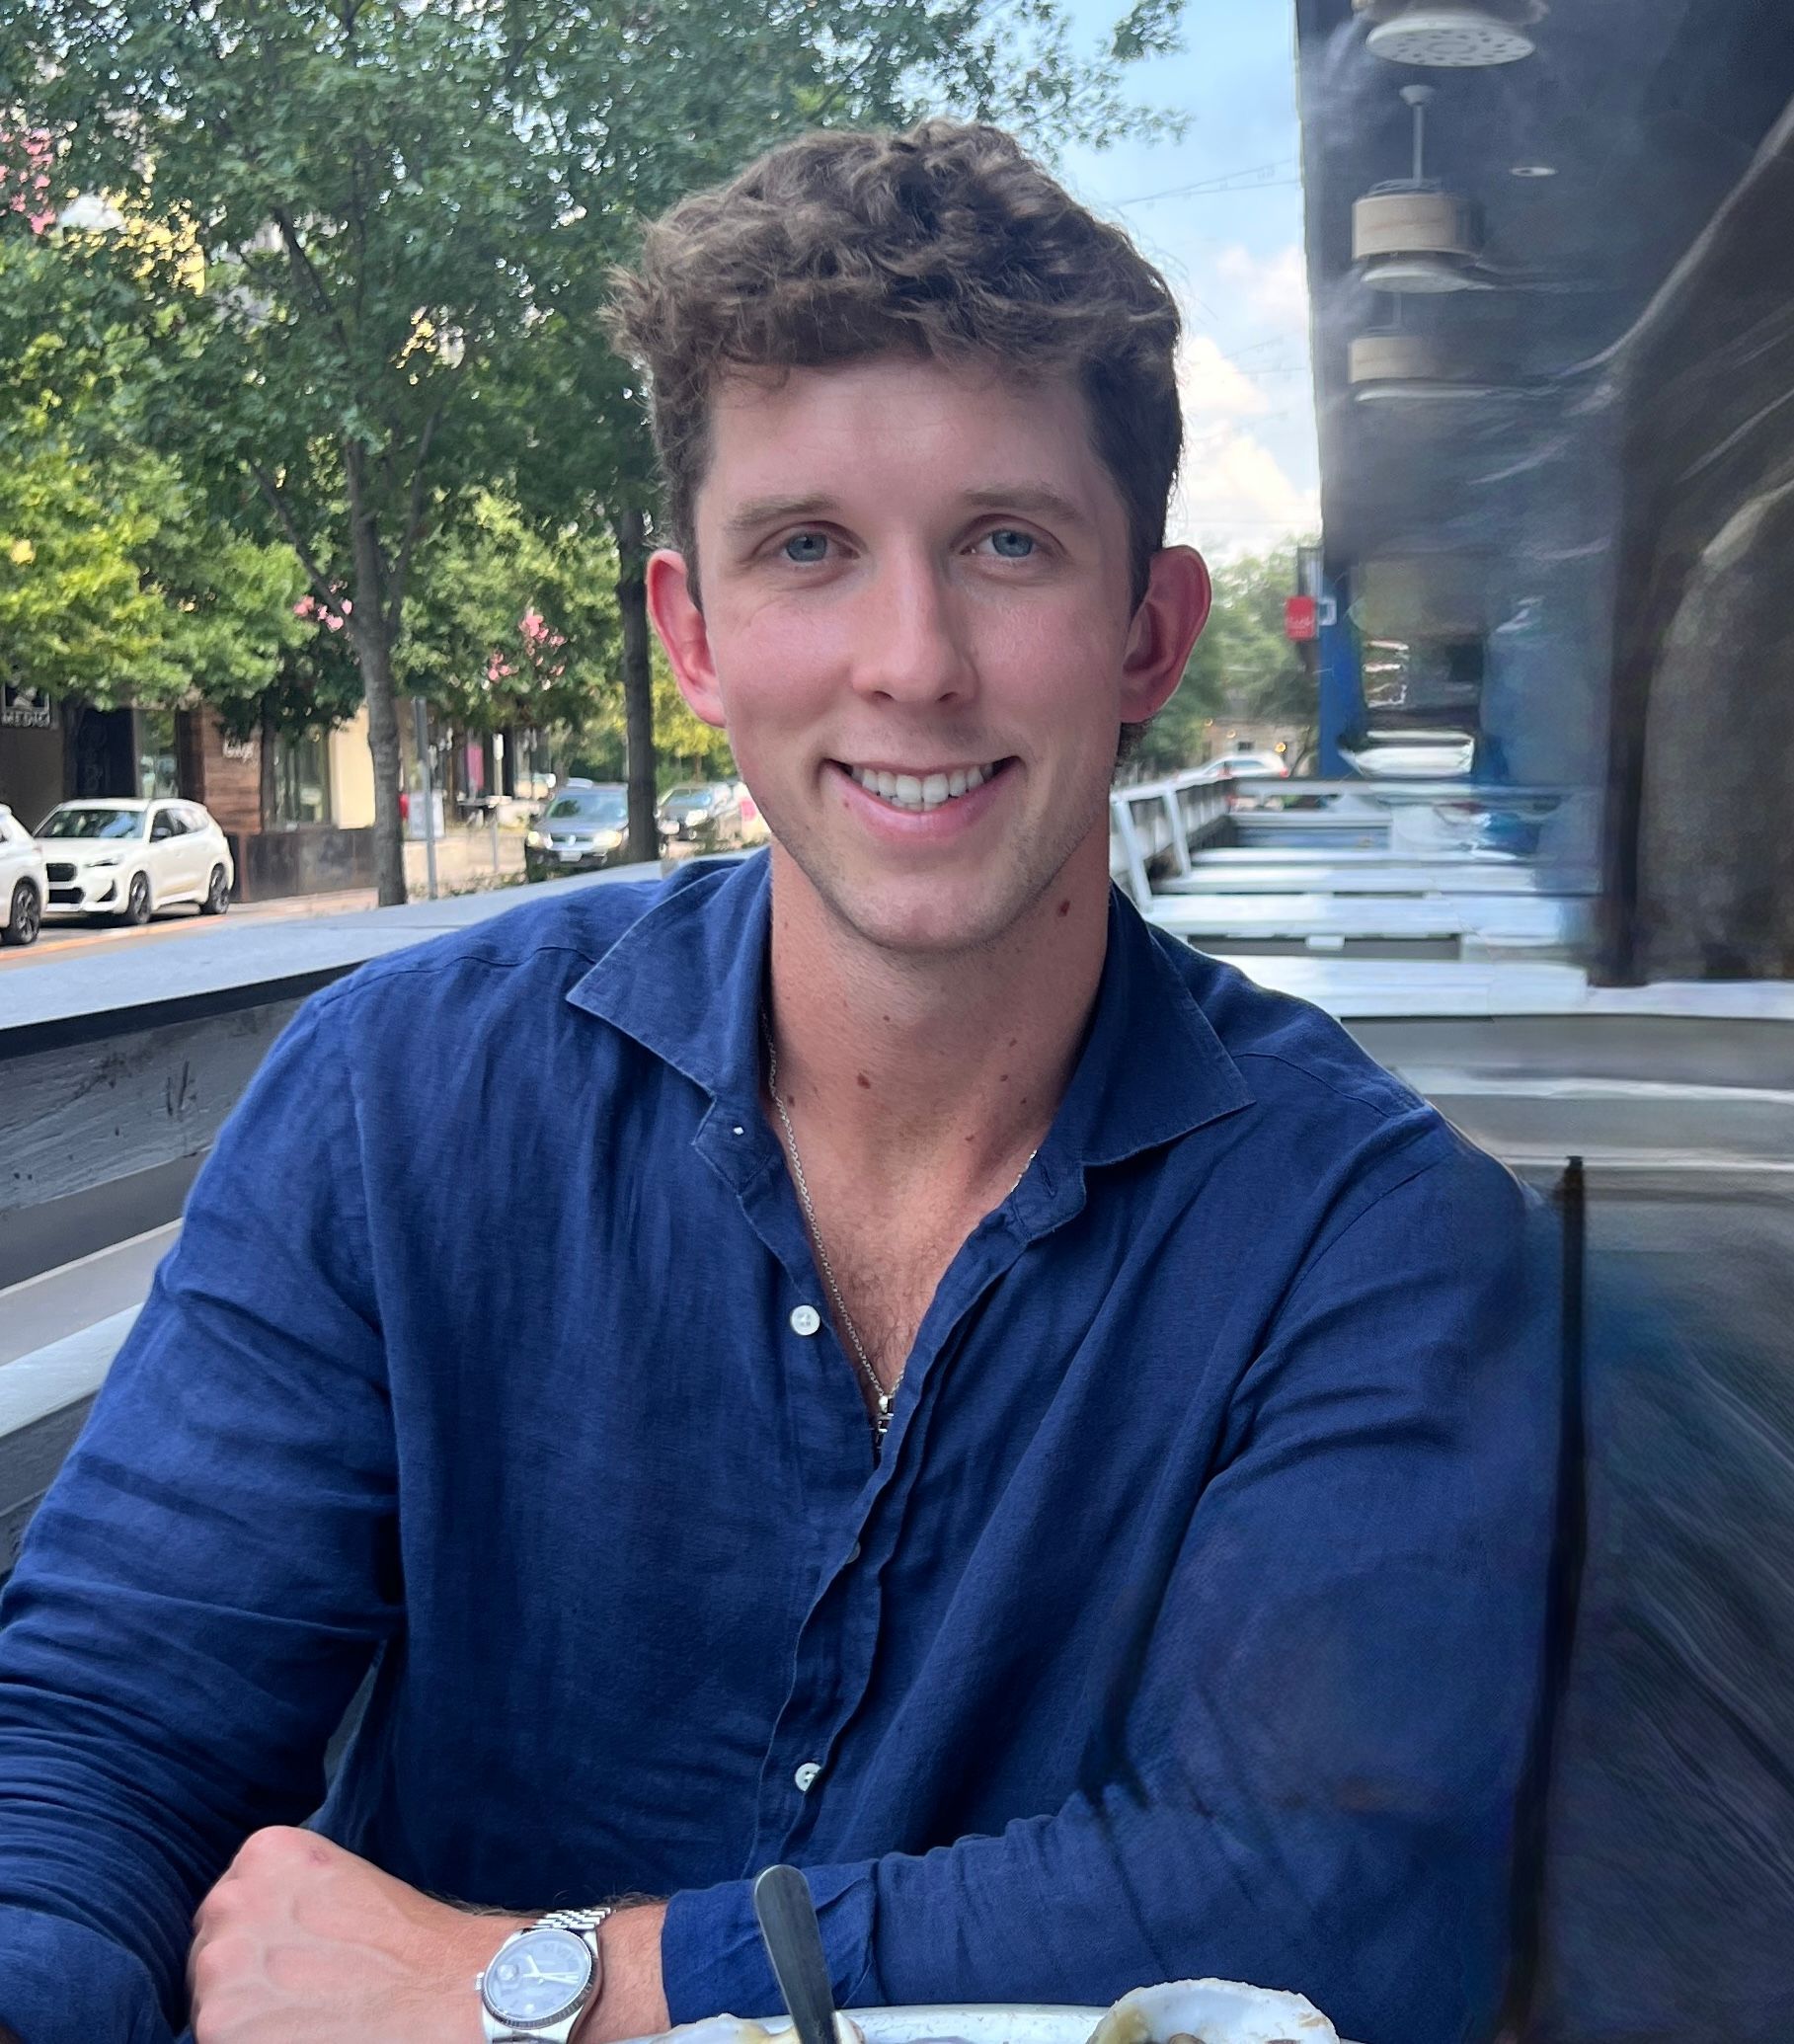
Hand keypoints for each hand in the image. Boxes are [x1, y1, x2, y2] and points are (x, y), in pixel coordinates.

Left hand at [189, 1825, 517, 2042]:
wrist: (445, 1991)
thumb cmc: (407, 1944)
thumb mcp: (340, 1882)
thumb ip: (285, 1896)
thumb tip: (256, 1936)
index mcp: (265, 1852)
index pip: (229, 1907)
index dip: (259, 1944)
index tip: (292, 1964)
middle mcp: (233, 1898)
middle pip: (211, 1952)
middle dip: (245, 1979)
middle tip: (304, 1997)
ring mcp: (220, 1962)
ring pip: (209, 2003)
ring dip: (246, 2017)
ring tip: (307, 2020)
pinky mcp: (217, 2023)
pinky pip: (218, 2041)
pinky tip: (298, 2037)